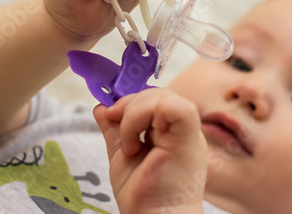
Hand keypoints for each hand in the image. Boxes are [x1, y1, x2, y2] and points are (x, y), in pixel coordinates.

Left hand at [94, 88, 207, 213]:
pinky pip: (172, 107)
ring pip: (163, 96)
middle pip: (159, 93)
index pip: (155, 98)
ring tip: (128, 144)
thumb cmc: (144, 197)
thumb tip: (102, 106)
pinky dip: (144, 116)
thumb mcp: (123, 155)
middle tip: (116, 125)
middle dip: (130, 103)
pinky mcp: (189, 139)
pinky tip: (134, 143)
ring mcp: (189, 134)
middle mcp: (183, 130)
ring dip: (134, 113)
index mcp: (172, 132)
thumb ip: (115, 130)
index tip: (111, 114)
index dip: (132, 99)